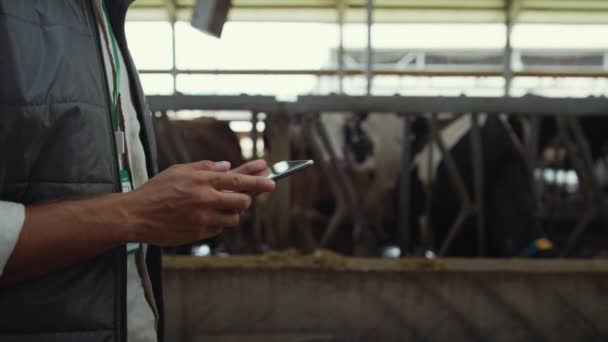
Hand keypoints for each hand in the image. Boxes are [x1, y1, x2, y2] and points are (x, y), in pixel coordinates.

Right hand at [122, 160, 274, 245]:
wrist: (136, 215)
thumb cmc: (156, 190)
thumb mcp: (179, 171)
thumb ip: (205, 168)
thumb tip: (227, 166)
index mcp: (202, 180)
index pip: (238, 179)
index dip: (257, 180)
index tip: (271, 180)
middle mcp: (205, 199)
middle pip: (242, 201)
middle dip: (247, 198)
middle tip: (244, 196)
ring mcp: (203, 218)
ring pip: (233, 218)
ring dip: (231, 212)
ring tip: (216, 206)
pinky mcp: (199, 233)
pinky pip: (218, 228)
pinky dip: (216, 222)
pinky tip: (202, 217)